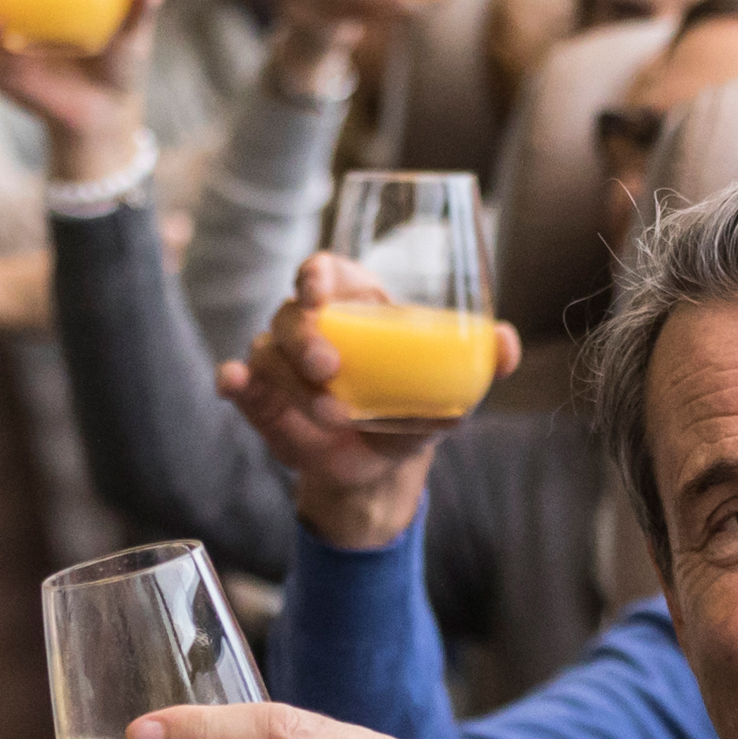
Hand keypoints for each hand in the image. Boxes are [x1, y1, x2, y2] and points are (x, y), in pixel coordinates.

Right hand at [219, 253, 515, 550]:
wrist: (381, 468)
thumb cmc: (413, 409)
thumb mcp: (449, 390)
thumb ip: (480, 365)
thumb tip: (505, 344)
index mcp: (355, 305)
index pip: (326, 270)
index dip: (315, 272)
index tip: (317, 288)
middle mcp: (312, 325)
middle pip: (292, 311)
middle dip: (306, 336)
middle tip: (331, 366)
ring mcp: (282, 362)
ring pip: (269, 352)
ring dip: (294, 382)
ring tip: (334, 415)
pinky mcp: (262, 399)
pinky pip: (239, 382)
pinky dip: (233, 381)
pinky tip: (231, 383)